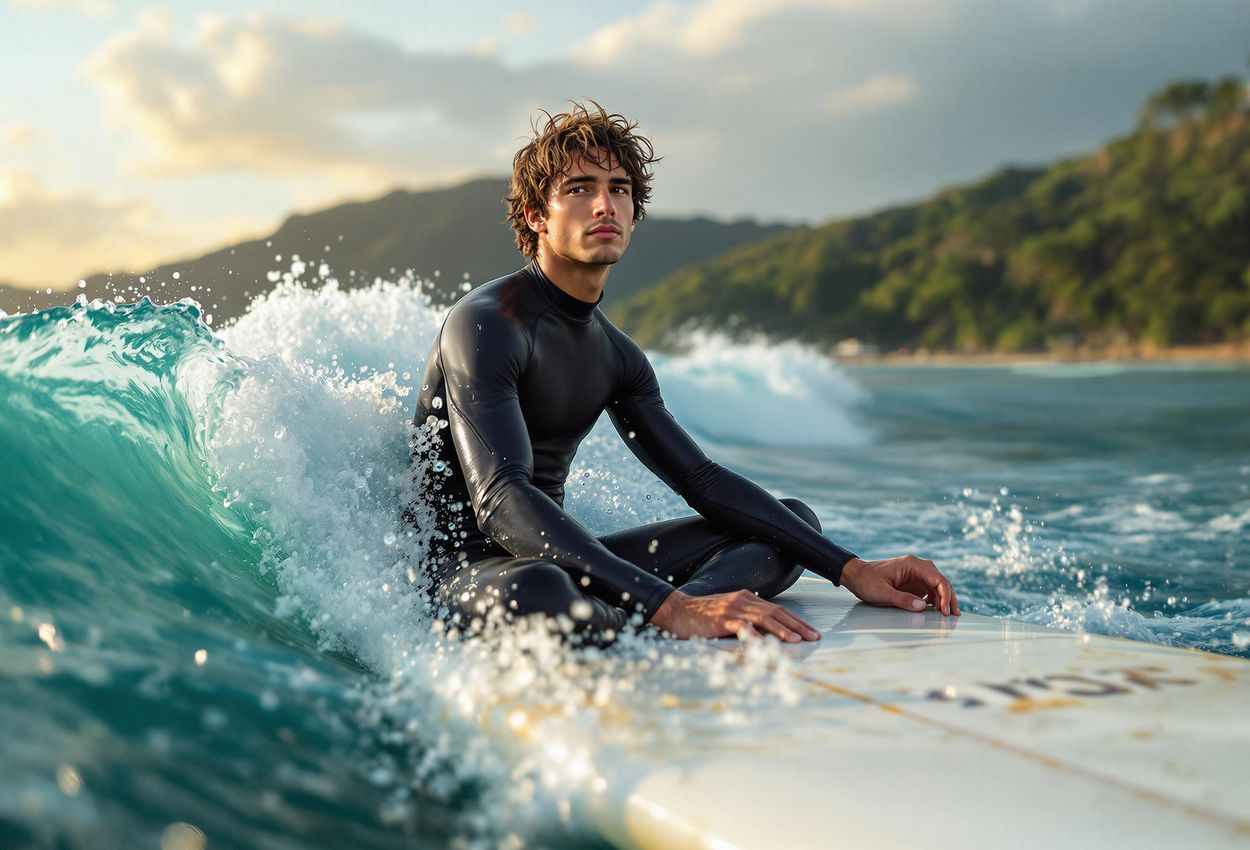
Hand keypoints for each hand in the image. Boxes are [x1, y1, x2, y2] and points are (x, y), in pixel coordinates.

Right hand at [650, 589, 820, 642]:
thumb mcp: (730, 613)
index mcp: (747, 598)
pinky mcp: (721, 619)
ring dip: (782, 630)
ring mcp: (732, 609)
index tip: (811, 632)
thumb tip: (768, 633)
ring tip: (796, 640)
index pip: (778, 610)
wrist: (677, 611)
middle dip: (797, 625)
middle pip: (776, 612)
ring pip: (763, 618)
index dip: (796, 621)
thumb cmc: (703, 616)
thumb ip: (748, 619)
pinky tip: (764, 644)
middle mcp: (743, 600)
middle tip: (814, 637)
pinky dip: (754, 636)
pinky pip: (741, 627)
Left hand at [839, 555, 959, 615]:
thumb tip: (923, 607)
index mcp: (912, 564)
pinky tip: (937, 611)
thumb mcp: (882, 593)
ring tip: (948, 616)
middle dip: (950, 598)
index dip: (945, 595)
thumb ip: (902, 600)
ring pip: (938, 586)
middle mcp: (918, 567)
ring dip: (945, 600)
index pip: (938, 579)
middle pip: (942, 582)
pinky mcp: (914, 583)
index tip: (946, 611)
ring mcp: (917, 574)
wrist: (855, 575)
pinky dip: (936, 600)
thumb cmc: (866, 581)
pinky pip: (930, 591)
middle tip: (955, 615)